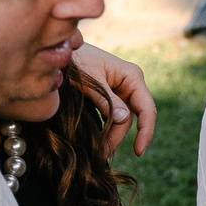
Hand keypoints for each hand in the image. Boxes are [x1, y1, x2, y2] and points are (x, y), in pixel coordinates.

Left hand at [69, 40, 156, 156]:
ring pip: (122, 120)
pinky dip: (106, 128)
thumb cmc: (75, 60)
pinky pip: (113, 116)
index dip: (146, 132)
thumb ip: (107, 100)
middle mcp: (130, 84)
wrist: (59, 50)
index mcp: (132, 76)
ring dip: (111, 135)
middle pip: (132, 118)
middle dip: (119, 137)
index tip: (138, 151)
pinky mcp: (109, 95)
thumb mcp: (90, 81)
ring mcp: (121, 90)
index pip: (146, 109)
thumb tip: (124, 120)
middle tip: (103, 155)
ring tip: (99, 152)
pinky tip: (97, 139)